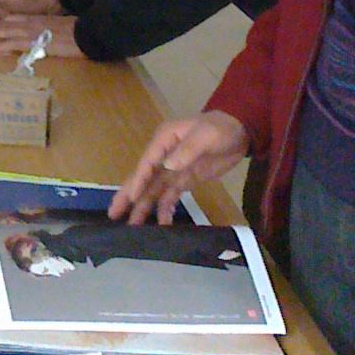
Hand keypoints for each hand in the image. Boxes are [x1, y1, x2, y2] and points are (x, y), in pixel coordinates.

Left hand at [0, 13, 81, 57]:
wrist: (84, 33)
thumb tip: (32, 39)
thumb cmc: (71, 31)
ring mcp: (31, 32)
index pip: (9, 20)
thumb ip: (39, 30)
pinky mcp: (35, 43)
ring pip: (4, 32)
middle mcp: (29, 23)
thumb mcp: (52, 26)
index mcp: (33, 19)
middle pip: (2, 25)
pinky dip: (3, 45)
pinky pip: (15, 43)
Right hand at [110, 112, 249, 225]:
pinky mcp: (184, 179)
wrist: (242, 131)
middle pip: (143, 177)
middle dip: (128, 195)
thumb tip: (168, 165)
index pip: (147, 162)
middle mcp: (163, 155)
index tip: (130, 197)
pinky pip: (170, 195)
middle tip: (113, 214)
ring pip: (153, 190)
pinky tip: (162, 223)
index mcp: (164, 140)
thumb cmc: (221, 128)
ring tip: (133, 227)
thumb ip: (187, 150)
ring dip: (144, 206)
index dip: (138, 180)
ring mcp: (173, 169)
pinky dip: (165, 208)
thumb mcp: (206, 136)